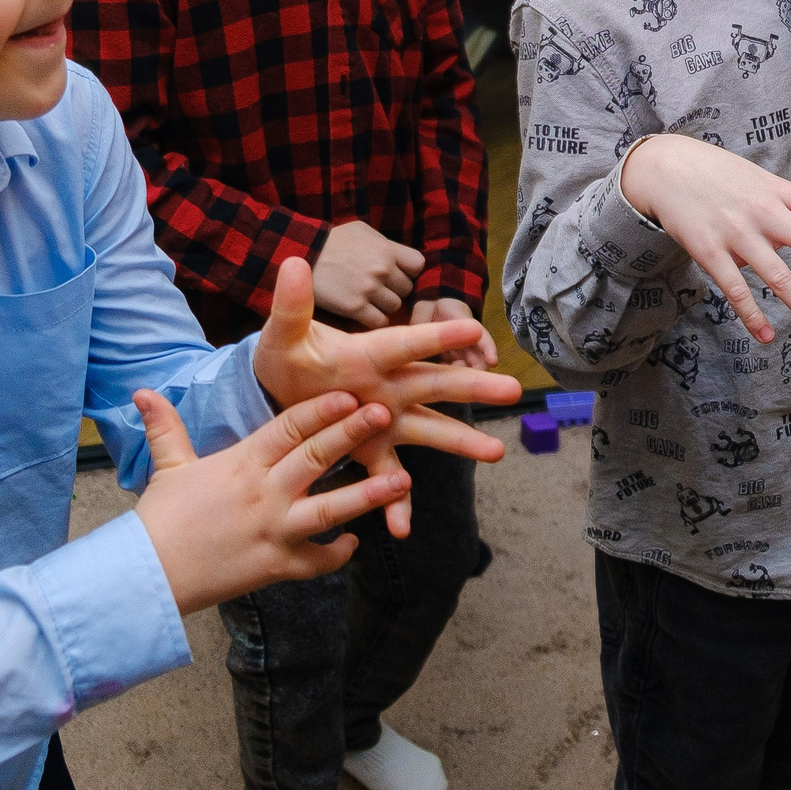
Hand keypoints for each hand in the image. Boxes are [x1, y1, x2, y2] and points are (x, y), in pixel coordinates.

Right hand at [132, 387, 408, 615]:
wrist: (148, 578)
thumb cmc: (159, 520)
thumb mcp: (167, 468)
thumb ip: (166, 428)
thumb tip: (142, 392)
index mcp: (241, 464)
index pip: (288, 427)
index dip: (320, 408)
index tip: (350, 392)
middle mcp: (264, 494)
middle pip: (316, 458)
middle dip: (352, 434)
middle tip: (384, 412)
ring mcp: (274, 532)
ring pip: (330, 510)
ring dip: (368, 495)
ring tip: (402, 480)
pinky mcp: (277, 567)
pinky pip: (318, 560)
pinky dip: (338, 553)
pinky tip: (355, 542)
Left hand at [249, 259, 522, 535]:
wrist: (277, 394)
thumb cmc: (288, 358)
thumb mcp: (284, 334)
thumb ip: (291, 305)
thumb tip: (290, 261)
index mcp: (369, 353)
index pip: (407, 342)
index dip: (436, 337)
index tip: (473, 328)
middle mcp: (388, 385)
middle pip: (436, 384)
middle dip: (472, 386)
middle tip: (513, 389)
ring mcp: (385, 421)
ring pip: (430, 430)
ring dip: (461, 443)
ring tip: (497, 453)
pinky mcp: (371, 452)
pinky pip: (387, 480)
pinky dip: (395, 503)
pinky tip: (402, 528)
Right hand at [314, 220, 425, 327]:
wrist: (301, 254)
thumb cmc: (331, 242)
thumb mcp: (361, 231)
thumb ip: (384, 244)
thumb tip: (399, 256)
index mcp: (386, 249)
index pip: (418, 264)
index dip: (409, 271)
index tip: (397, 273)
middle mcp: (382, 269)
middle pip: (406, 289)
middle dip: (394, 289)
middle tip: (378, 288)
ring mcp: (369, 289)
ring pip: (394, 306)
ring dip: (383, 305)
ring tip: (368, 299)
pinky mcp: (355, 307)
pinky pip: (379, 321)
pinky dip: (373, 319)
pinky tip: (362, 312)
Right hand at [620, 134, 790, 343]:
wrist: (664, 167)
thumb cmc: (719, 176)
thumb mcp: (759, 180)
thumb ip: (788, 206)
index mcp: (781, 192)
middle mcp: (765, 212)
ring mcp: (737, 234)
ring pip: (778, 277)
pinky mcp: (710, 252)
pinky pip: (735, 290)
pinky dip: (753, 315)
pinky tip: (768, 337)